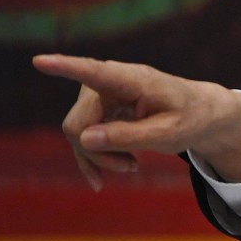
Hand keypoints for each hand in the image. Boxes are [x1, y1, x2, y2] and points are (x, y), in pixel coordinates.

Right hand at [32, 55, 240, 189]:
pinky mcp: (98, 110)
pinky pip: (82, 139)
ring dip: (100, 157)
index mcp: (132, 79)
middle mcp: (109, 82)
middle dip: (98, 152)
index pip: (94, 72)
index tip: (40, 61)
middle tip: (132, 168)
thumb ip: (129, 136)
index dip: (65, 67)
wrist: (199, 114)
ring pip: (78, 134)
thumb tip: (85, 139)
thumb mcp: (169, 134)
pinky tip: (101, 179)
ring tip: (132, 166)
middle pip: (78, 124)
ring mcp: (99, 95)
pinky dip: (93, 160)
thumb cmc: (189, 118)